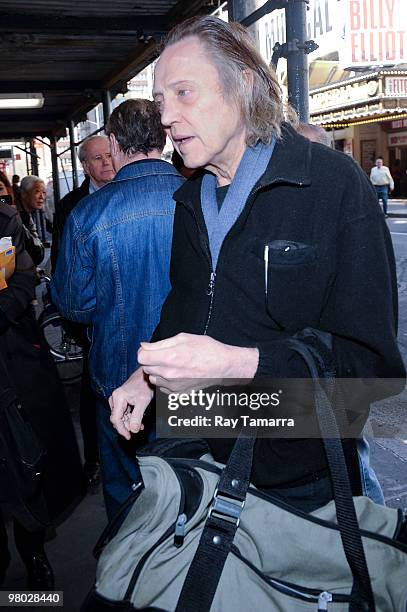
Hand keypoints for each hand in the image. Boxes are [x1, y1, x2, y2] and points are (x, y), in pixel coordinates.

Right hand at [109, 367, 153, 438]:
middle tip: (138, 430)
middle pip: (117, 418)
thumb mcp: (143, 401)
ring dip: (129, 423)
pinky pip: (123, 413)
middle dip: (127, 426)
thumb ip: (137, 416)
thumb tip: (133, 430)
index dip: (121, 429)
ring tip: (140, 426)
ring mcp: (117, 399)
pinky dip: (130, 418)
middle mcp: (115, 398)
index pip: (115, 419)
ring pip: (121, 416)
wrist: (146, 375)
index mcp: (118, 398)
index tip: (129, 437)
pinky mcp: (121, 400)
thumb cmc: (145, 386)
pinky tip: (138, 422)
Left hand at [138, 333, 258, 392]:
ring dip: (157, 372)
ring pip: (153, 378)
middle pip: (145, 368)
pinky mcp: (177, 393)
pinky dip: (165, 381)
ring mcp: (173, 385)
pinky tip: (177, 374)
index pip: (141, 357)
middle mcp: (169, 373)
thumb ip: (160, 343)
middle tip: (164, 355)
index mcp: (169, 357)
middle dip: (151, 361)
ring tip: (171, 365)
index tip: (150, 349)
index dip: (144, 351)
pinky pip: (162, 387)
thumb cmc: (207, 349)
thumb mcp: (183, 338)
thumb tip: (144, 345)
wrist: (223, 366)